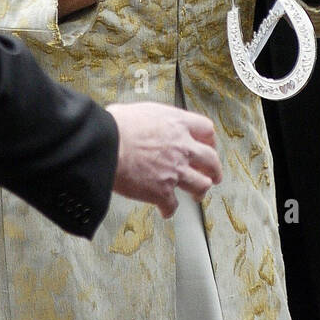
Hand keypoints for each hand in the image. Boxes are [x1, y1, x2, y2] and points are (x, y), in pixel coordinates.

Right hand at [107, 102, 221, 217]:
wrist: (105, 146)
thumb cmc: (114, 126)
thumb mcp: (137, 110)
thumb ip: (149, 118)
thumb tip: (140, 120)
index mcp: (177, 123)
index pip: (206, 130)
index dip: (209, 140)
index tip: (207, 144)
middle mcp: (182, 147)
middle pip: (211, 160)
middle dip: (214, 169)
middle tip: (213, 174)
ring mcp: (175, 171)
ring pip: (201, 185)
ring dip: (200, 191)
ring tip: (196, 195)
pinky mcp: (162, 192)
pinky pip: (172, 206)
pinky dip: (169, 209)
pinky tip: (165, 210)